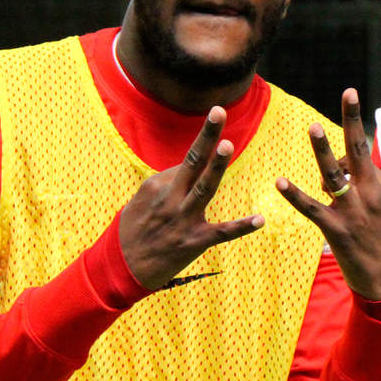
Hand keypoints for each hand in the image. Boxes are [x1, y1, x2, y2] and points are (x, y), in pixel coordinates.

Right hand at [119, 106, 264, 290]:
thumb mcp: (141, 201)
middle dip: (207, 136)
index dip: (203, 156)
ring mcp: (182, 220)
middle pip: (192, 161)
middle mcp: (169, 198)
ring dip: (216, 166)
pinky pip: (222, 232)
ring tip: (228, 145)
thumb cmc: (132, 231)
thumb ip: (165, 185)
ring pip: (203, 188)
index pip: (187, 163)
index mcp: (157, 185)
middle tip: (219, 112)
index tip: (215, 128)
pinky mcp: (193, 242)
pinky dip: (242, 226)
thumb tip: (185, 170)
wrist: (120, 269)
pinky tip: (260, 219)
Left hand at [277, 88, 380, 300]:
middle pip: (360, 150)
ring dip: (324, 150)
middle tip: (349, 93)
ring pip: (335, 174)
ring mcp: (354, 211)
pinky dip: (295, 195)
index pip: (362, 156)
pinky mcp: (337, 230)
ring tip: (313, 126)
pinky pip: (312, 208)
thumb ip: (371, 184)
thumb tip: (348, 165)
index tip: (346, 131)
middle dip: (353, 120)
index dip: (346, 152)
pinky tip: (281, 182)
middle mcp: (372, 194)